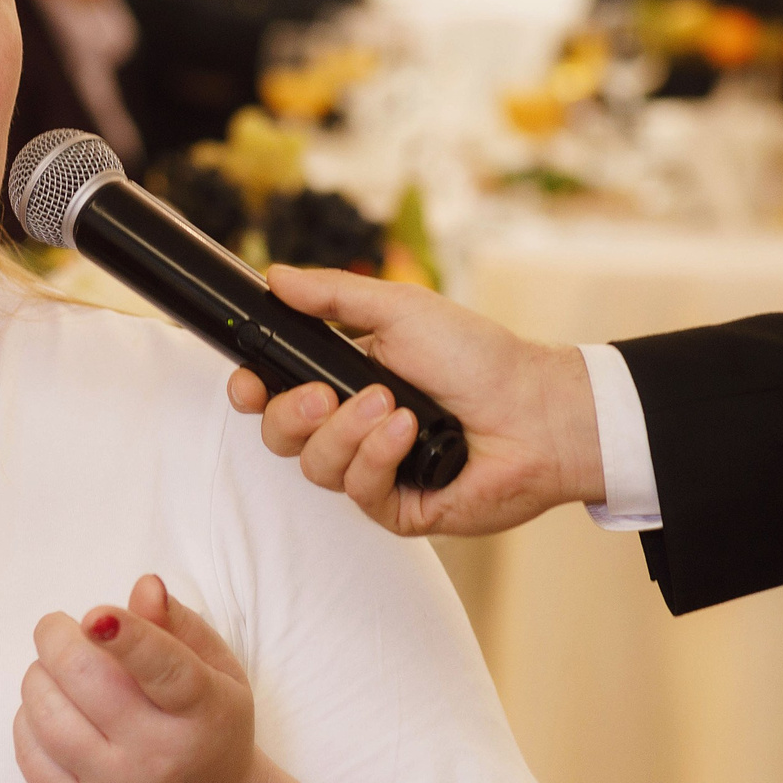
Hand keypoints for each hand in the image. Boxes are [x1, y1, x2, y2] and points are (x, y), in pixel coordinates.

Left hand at [14, 575, 264, 782]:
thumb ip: (179, 625)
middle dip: (58, 638)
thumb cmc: (210, 730)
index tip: (96, 615)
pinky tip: (51, 708)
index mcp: (201, 712)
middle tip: (59, 627)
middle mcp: (158, 757)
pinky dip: (28, 718)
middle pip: (89, 682)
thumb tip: (145, 586)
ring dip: (39, 676)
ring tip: (56, 669)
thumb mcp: (217, 671)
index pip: (164, 670)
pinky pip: (30, 755)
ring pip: (49, 717)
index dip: (128, 638)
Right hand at [227, 267, 603, 536]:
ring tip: (393, 406)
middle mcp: (353, 428)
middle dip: (292, 416)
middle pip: (281, 436)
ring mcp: (374, 470)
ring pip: (316, 467)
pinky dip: (380, 456)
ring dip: (349, 432)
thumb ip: (332, 296)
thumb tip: (277, 276)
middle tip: (322, 396)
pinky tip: (410, 431)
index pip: (275, 394)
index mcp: (346, 380)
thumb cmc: (479, 357)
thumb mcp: (400, 310)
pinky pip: (359, 490)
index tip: (248, 382)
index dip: (251, 392)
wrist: (534, 409)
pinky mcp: (397, 506)